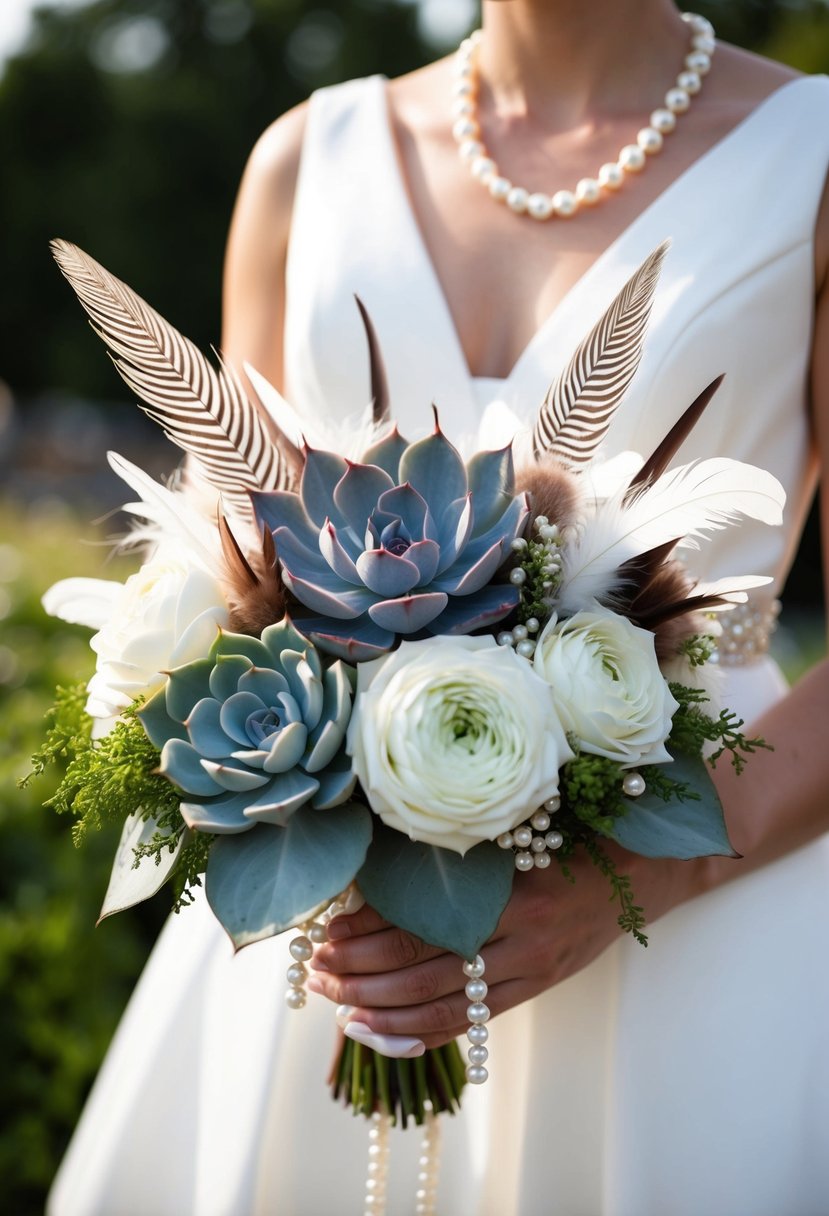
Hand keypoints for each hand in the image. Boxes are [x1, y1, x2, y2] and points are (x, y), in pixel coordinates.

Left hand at [308, 847, 694, 1048]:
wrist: (645, 872)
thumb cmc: (576, 837)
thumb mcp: (519, 832)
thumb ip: (459, 852)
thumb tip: (381, 864)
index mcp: (508, 891)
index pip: (420, 923)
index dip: (366, 933)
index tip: (325, 931)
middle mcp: (517, 938)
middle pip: (420, 968)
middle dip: (360, 973)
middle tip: (316, 971)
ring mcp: (528, 970)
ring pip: (440, 1005)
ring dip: (381, 1009)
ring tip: (336, 1005)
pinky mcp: (535, 989)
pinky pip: (470, 1024)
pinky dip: (422, 1034)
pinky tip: (382, 1034)